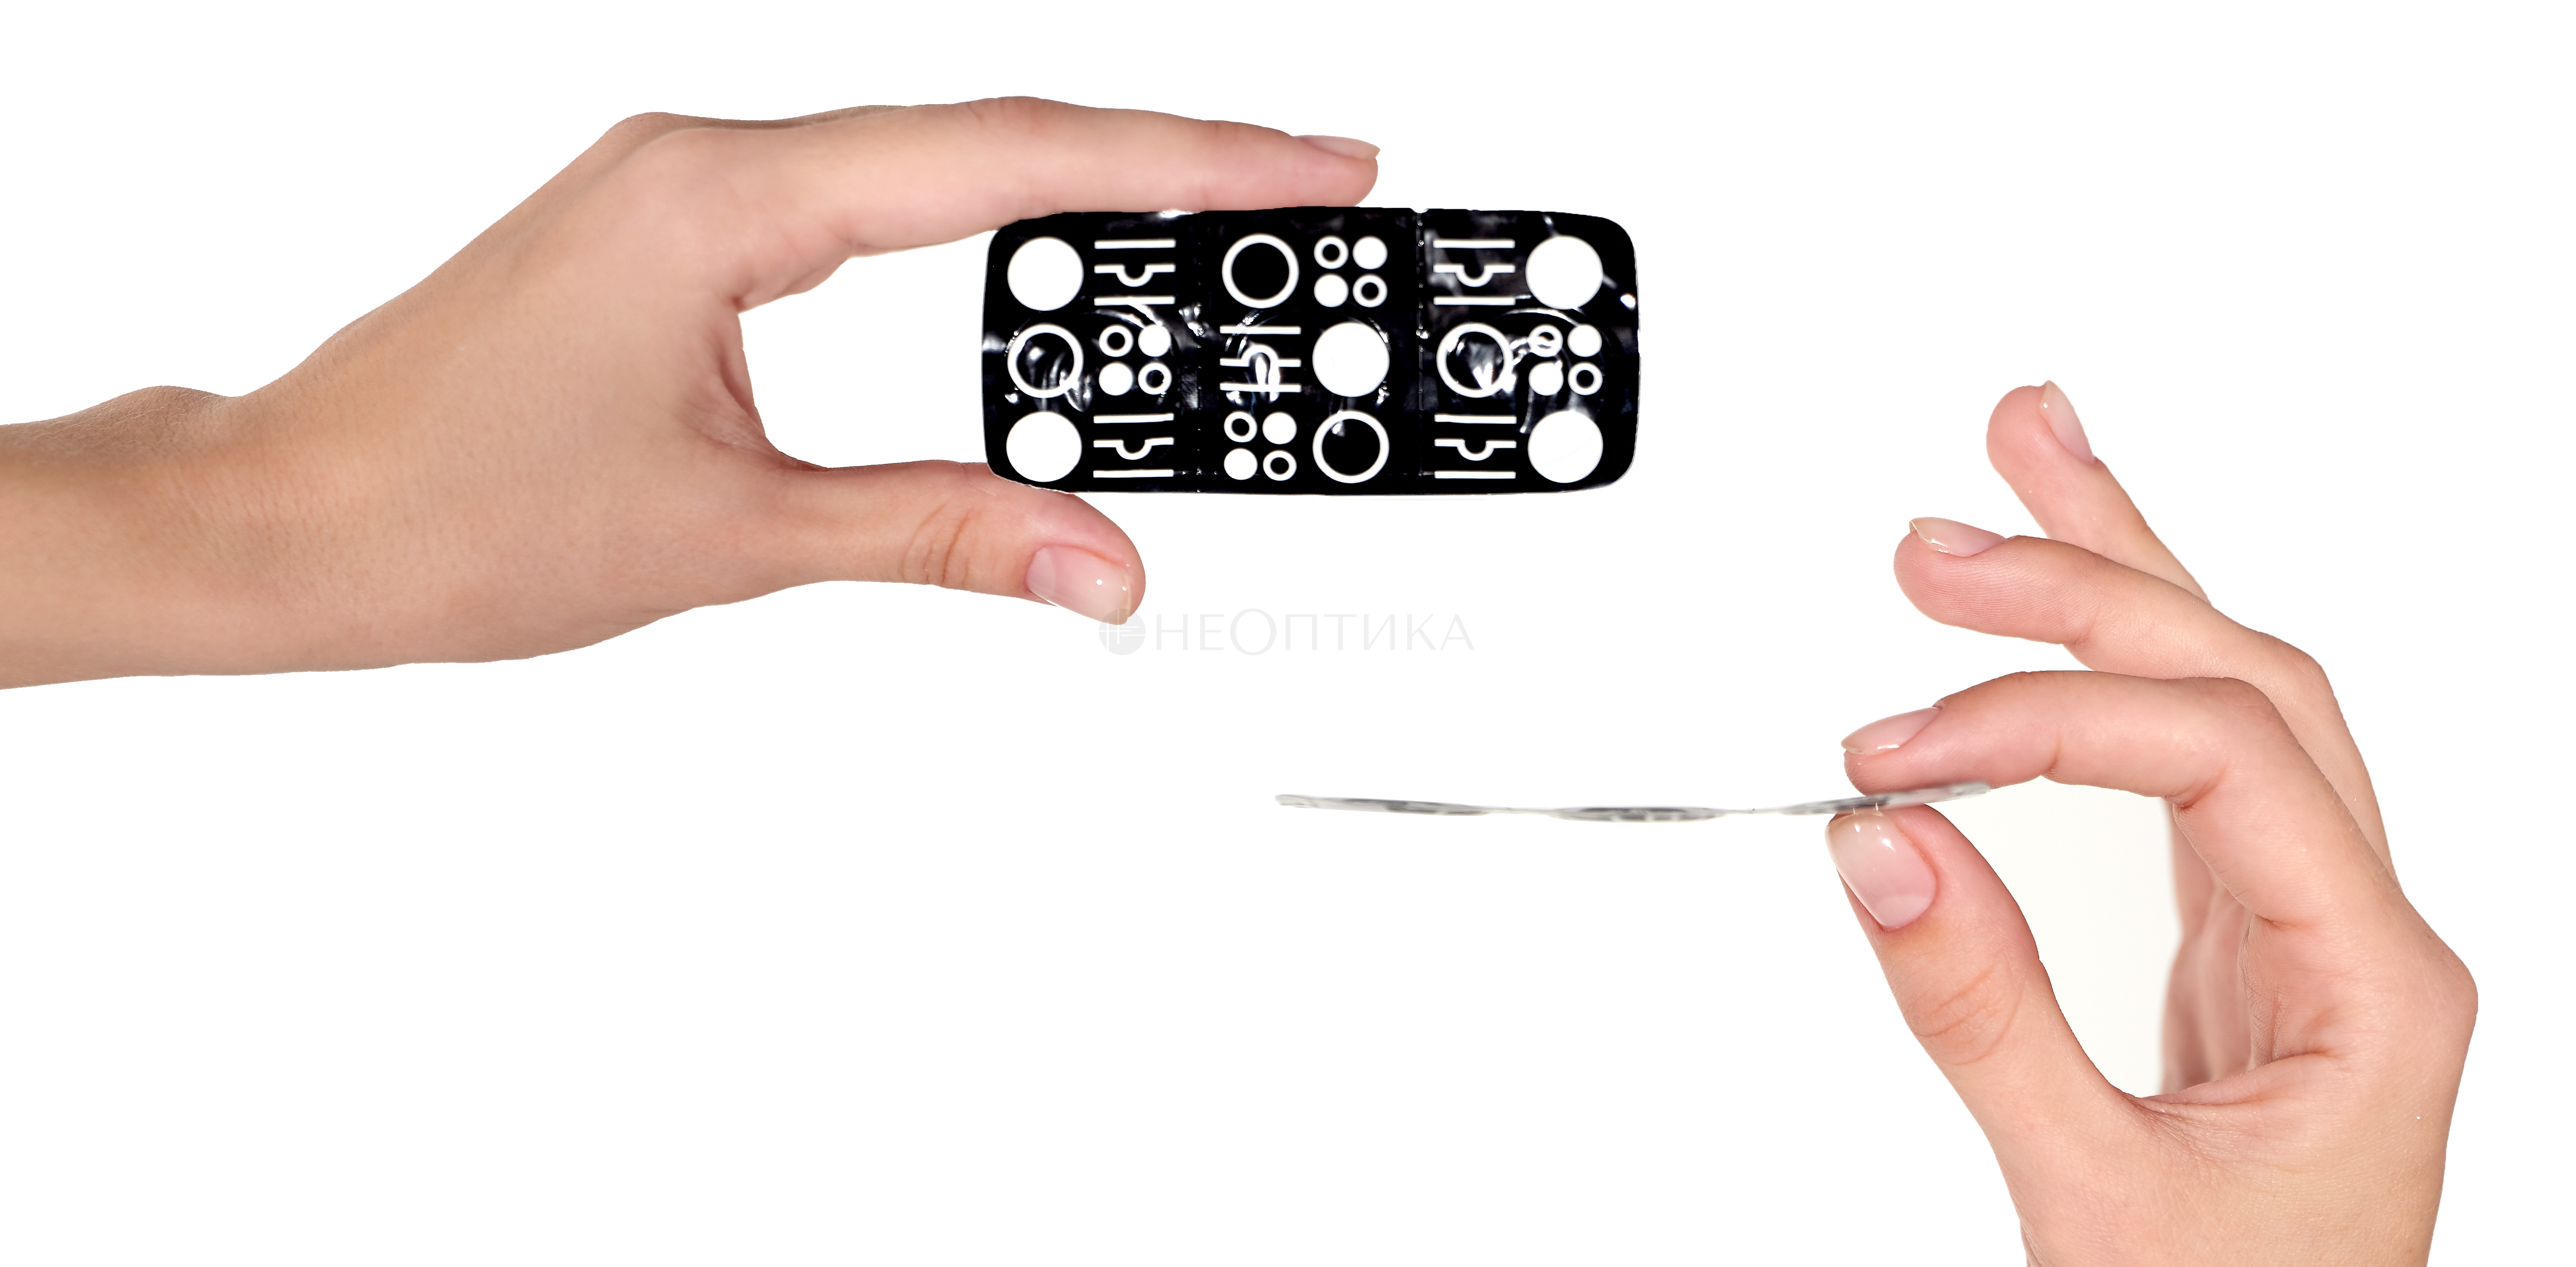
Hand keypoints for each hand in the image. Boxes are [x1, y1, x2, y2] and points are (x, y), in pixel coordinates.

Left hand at [0, 99, 1376, 687]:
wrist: (287, 525)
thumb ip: (938, 537)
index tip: (1303, 164)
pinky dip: (971, 231)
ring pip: (927, 164)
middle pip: (984, 135)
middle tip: (1299, 187)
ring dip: (1067, 195)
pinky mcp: (678, 241)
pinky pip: (863, 207)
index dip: (1181, 159)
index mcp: (721, 196)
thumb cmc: (444, 511)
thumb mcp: (735, 535)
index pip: (1005, 157)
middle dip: (1156, 162)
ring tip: (1202, 229)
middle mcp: (705, 163)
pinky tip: (1037, 260)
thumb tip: (1094, 560)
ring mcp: (687, 192)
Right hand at [1824, 384, 2473, 1262]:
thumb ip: (1986, 1014)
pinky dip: (2115, 682)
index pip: (2219, 759)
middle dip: (2094, 577)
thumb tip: (1885, 847)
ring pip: (2231, 699)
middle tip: (1949, 535)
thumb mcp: (2098, 1196)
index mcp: (2375, 983)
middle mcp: (2361, 934)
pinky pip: (2194, 771)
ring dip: (2124, 579)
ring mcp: (2310, 933)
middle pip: (2246, 681)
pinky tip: (2067, 623)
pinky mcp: (2248, 950)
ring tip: (2032, 466)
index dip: (2048, 721)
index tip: (1900, 750)